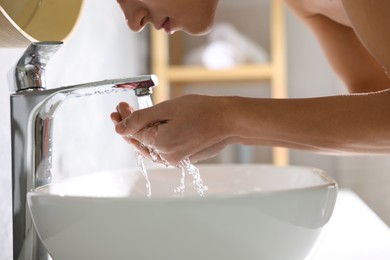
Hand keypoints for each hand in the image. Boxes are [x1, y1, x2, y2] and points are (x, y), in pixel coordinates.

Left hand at [113, 95, 235, 163]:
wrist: (228, 120)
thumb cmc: (202, 111)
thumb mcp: (167, 108)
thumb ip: (140, 119)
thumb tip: (119, 128)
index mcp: (161, 145)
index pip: (133, 133)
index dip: (123, 119)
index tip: (119, 107)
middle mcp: (167, 157)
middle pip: (139, 142)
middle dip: (129, 125)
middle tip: (122, 110)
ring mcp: (176, 160)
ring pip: (149, 146)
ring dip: (140, 131)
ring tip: (133, 115)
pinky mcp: (183, 158)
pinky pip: (162, 148)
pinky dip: (154, 137)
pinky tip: (151, 125)